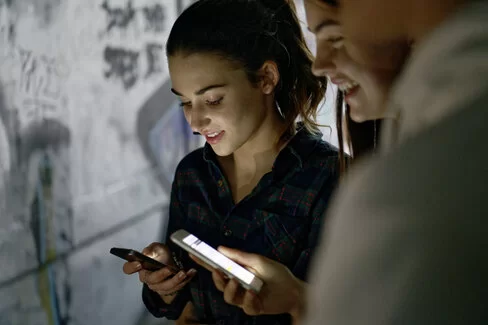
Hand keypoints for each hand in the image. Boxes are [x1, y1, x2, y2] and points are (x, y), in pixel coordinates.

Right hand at [123, 242, 196, 302]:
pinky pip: (176, 288)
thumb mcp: (157, 248)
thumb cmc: (161, 255)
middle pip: (151, 280)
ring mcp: (157, 286)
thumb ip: (152, 249)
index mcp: (141, 267)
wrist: (171, 264)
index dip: (131, 266)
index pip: (128, 268)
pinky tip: (190, 273)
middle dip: (161, 275)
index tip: (139, 263)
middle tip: (169, 269)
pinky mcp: (168, 290)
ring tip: (183, 273)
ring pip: (165, 287)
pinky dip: (185, 281)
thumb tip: (146, 253)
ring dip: (175, 280)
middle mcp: (147, 278)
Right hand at [190, 247, 305, 318]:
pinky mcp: (253, 308)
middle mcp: (239, 285)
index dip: (204, 261)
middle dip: (216, 277)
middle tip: (217, 270)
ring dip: (230, 289)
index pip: (218, 267)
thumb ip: (239, 256)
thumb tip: (220, 248)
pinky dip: (248, 298)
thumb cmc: (278, 274)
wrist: (295, 290)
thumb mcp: (258, 260)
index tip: (192, 252)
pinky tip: (253, 291)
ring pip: (228, 297)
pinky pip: (245, 306)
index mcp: (238, 271)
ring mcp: (245, 297)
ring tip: (236, 281)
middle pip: (219, 284)